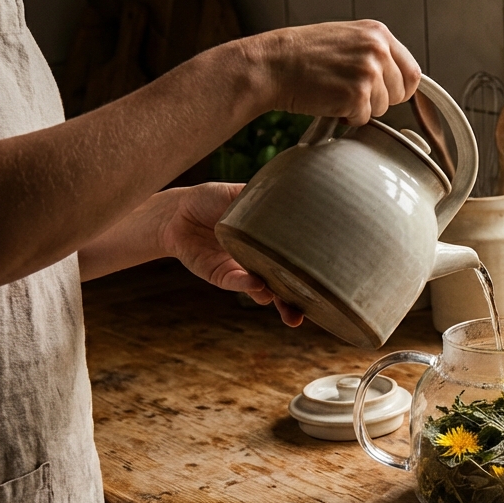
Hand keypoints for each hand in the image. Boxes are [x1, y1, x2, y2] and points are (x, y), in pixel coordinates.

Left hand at [158, 182, 304, 326]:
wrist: (176, 210)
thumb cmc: (210, 200)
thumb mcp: (243, 194)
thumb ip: (268, 198)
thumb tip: (299, 189)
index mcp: (269, 242)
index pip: (294, 260)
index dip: (309, 273)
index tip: (327, 282)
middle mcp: (259, 260)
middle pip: (282, 286)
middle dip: (294, 303)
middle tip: (306, 312)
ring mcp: (241, 270)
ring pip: (262, 290)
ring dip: (273, 297)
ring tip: (280, 297)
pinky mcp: (219, 276)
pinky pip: (235, 282)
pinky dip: (245, 284)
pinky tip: (256, 285)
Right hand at [245, 20, 421, 125]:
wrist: (271, 64)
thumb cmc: (301, 55)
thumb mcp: (346, 39)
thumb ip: (374, 53)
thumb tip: (398, 78)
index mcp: (378, 33)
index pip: (412, 71)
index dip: (400, 88)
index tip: (387, 93)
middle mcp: (377, 49)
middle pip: (401, 93)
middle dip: (380, 100)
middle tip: (351, 91)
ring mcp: (368, 72)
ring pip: (383, 108)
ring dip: (361, 108)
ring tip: (335, 91)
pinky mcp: (357, 95)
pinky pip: (364, 119)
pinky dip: (347, 117)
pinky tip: (328, 101)